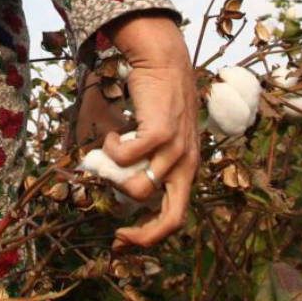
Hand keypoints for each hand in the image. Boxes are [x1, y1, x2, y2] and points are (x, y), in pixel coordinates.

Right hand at [98, 10, 197, 249]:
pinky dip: (112, 149)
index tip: (123, 239)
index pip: (177, 217)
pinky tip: (114, 135)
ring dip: (116, 176)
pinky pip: (126, 157)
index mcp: (188, 169)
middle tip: (119, 233)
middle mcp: (188, 164)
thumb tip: (121, 188)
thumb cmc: (159, 100)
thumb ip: (148, 164)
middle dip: (143, 235)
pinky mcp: (161, 132)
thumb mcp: (161, 140)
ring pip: (139, 189)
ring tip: (114, 152)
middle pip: (172, 219)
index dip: (151, 236)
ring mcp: (177, 149)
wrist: (165, 61)